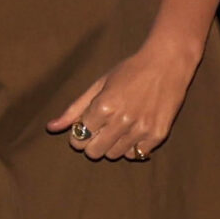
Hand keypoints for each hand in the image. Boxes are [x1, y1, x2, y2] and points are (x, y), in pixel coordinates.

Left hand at [50, 33, 202, 160]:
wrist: (167, 63)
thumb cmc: (130, 71)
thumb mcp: (99, 85)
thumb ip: (74, 109)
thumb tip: (51, 128)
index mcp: (104, 106)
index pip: (78, 137)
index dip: (78, 133)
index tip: (85, 126)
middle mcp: (122, 121)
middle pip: (94, 152)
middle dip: (91, 144)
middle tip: (99, 130)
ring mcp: (142, 129)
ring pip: (114, 155)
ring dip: (112, 145)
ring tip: (118, 128)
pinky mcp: (158, 135)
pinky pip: (136, 154)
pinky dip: (131, 147)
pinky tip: (134, 131)